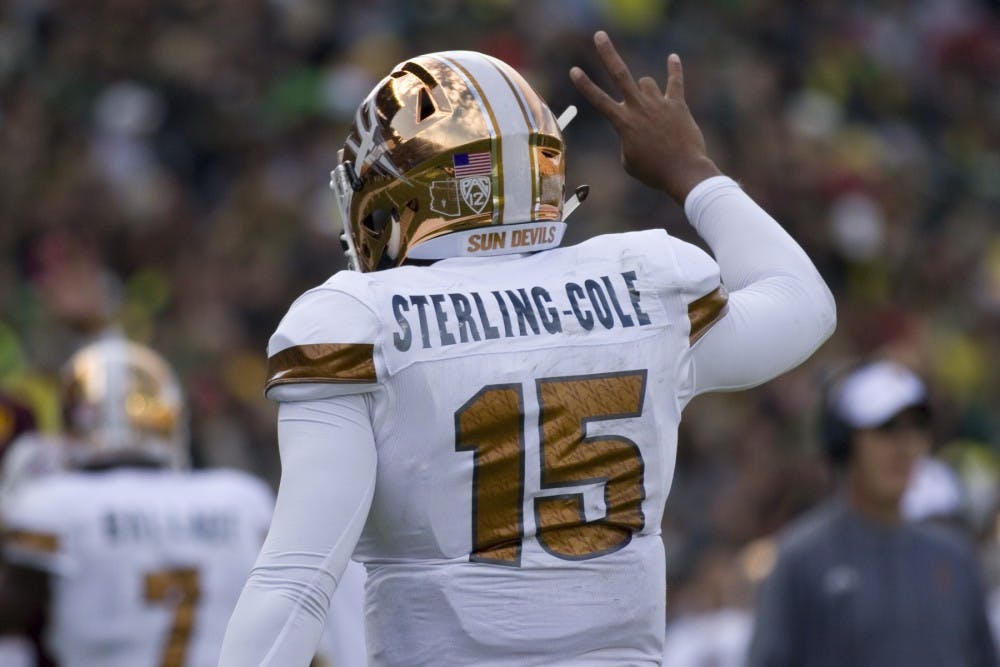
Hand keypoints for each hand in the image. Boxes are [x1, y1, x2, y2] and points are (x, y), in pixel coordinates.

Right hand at [570, 31, 720, 203]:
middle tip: (600, 35)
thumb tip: (636, 127)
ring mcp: (658, 104)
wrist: (683, 171)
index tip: (574, 70)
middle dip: (608, 53)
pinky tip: (672, 58)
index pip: (598, 100)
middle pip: (620, 74)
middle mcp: (639, 108)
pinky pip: (675, 82)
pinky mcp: (677, 105)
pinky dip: (674, 70)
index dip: (584, 85)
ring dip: (643, 90)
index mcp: (623, 123)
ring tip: (651, 110)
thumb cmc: (653, 171)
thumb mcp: (629, 161)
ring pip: (645, 83)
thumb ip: (627, 140)